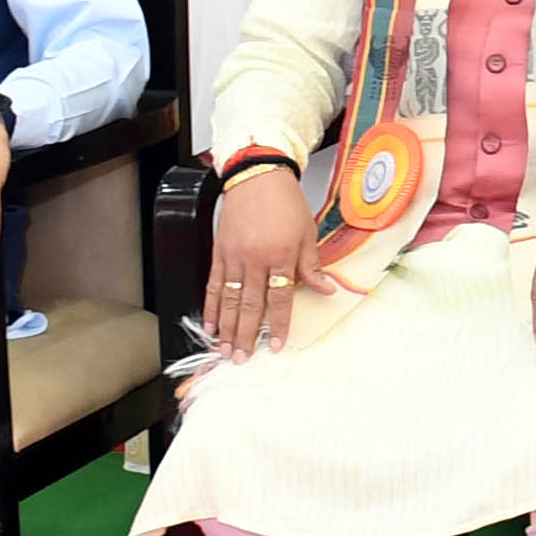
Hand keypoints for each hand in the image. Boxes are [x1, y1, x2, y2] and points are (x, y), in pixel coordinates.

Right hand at [205, 166, 314, 356]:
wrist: (257, 177)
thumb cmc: (285, 203)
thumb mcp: (306, 233)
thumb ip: (312, 266)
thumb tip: (326, 291)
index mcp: (280, 256)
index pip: (279, 298)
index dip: (277, 324)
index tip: (275, 345)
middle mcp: (254, 260)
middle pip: (248, 305)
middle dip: (245, 334)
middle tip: (241, 358)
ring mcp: (233, 257)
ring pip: (227, 299)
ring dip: (226, 327)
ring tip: (224, 349)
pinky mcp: (218, 253)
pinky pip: (212, 284)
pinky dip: (210, 306)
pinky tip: (209, 324)